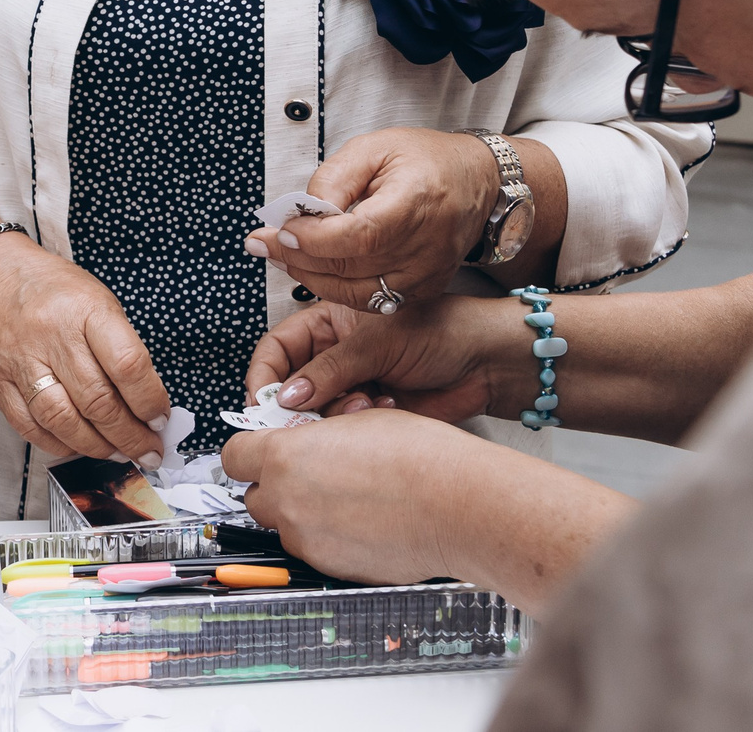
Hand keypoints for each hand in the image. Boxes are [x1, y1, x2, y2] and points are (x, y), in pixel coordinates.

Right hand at [0, 237, 171, 467]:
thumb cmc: (57, 292)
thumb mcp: (102, 303)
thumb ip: (123, 350)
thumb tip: (148, 405)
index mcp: (86, 311)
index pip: (127, 365)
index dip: (149, 401)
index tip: (160, 420)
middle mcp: (51, 336)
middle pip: (97, 401)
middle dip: (130, 436)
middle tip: (148, 450)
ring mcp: (21, 361)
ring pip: (63, 421)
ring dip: (97, 447)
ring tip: (118, 453)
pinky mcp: (0, 381)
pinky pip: (30, 427)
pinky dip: (59, 445)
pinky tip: (80, 446)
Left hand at [220, 408, 490, 584]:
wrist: (459, 505)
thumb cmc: (419, 457)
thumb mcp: (358, 420)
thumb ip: (317, 434)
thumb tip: (306, 441)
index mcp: (285, 457)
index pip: (234, 457)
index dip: (250, 450)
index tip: (265, 448)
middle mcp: (288, 502)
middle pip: (255, 497)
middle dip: (276, 484)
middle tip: (311, 471)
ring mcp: (308, 540)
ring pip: (286, 526)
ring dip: (303, 512)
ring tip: (348, 496)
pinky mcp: (332, 568)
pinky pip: (316, 549)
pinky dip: (329, 536)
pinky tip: (364, 521)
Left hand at [243, 127, 498, 309]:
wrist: (476, 182)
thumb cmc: (426, 160)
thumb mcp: (373, 148)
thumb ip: (333, 179)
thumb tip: (301, 213)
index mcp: (417, 201)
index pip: (361, 235)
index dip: (316, 238)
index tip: (282, 230)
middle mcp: (427, 246)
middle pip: (352, 267)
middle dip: (298, 257)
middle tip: (264, 243)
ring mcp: (427, 274)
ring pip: (357, 293)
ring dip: (311, 277)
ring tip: (282, 255)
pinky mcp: (424, 290)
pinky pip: (371, 301)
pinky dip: (336, 287)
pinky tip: (313, 268)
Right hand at [246, 296, 518, 423]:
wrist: (490, 363)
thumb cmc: (444, 330)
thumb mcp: (379, 340)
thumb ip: (330, 369)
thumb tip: (288, 397)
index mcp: (330, 322)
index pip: (278, 347)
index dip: (265, 375)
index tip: (262, 403)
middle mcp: (336, 355)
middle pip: (291, 386)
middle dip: (296, 404)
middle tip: (304, 421)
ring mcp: (353, 386)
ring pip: (316, 413)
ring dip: (332, 415)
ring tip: (363, 406)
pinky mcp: (371, 415)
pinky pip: (344, 429)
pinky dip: (356, 426)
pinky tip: (384, 410)